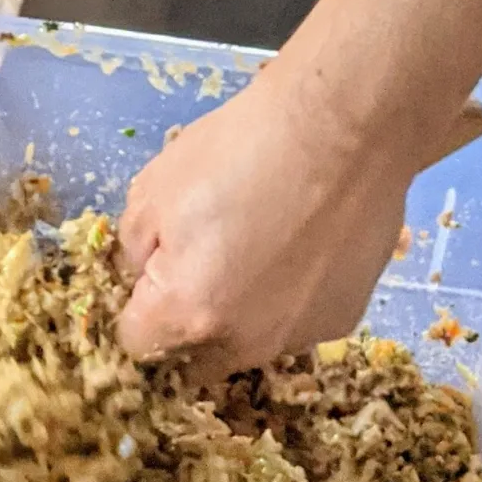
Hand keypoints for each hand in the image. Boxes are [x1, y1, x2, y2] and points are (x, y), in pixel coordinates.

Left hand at [115, 72, 421, 379]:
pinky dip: (288, 302)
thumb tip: (142, 276)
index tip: (149, 281)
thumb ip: (133, 253)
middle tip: (198, 271)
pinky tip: (300, 252)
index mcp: (184, 314)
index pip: (137, 343)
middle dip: (185, 328)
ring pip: (248, 347)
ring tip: (257, 256)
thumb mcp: (153, 190)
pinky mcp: (342, 319)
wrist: (349, 122)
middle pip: (193, 360)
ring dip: (239, 318)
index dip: (137, 310)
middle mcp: (241, 342)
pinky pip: (296, 326)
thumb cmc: (242, 147)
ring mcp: (297, 336)